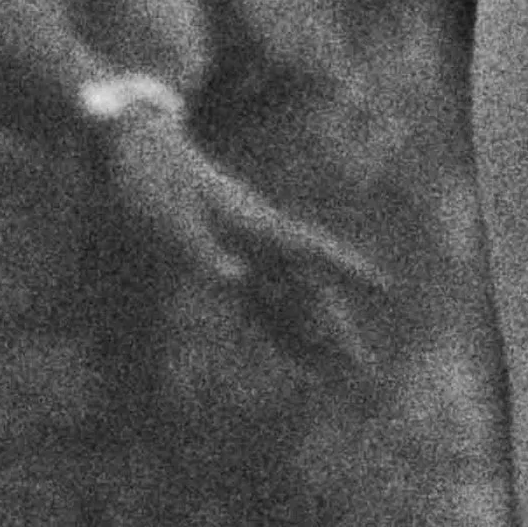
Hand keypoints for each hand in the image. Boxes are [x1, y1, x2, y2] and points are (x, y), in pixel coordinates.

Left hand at [94, 111, 389, 377]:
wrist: (142, 149)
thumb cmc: (154, 182)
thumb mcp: (171, 220)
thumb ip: (203, 253)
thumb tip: (237, 283)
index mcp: (255, 226)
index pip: (311, 250)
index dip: (348, 269)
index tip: (386, 288)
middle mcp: (262, 241)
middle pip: (309, 292)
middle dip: (337, 332)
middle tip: (366, 372)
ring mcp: (250, 252)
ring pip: (292, 303)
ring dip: (314, 339)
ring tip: (339, 377)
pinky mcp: (231, 262)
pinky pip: (265, 307)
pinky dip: (283, 333)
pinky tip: (295, 355)